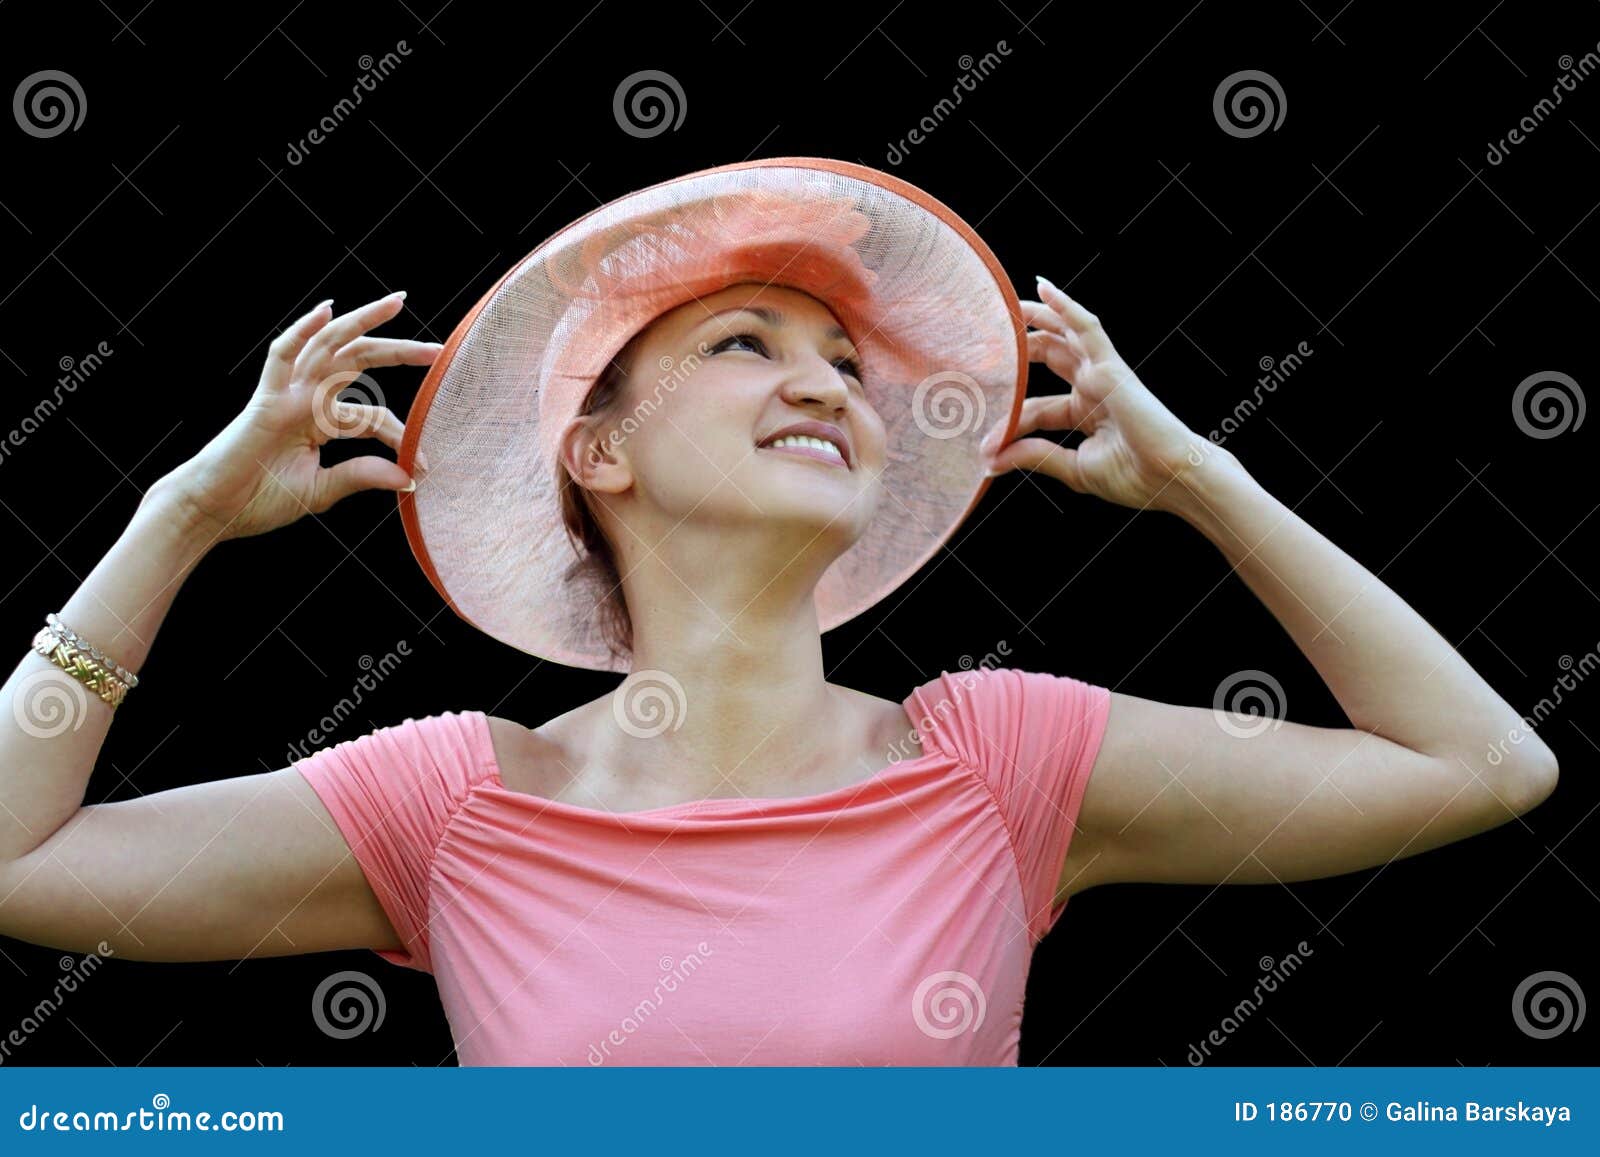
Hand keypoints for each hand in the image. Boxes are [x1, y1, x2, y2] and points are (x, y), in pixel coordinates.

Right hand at [155, 292, 440, 542]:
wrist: (213, 510)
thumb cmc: (259, 500)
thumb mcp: (323, 490)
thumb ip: (362, 476)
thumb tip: (409, 477)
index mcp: (320, 420)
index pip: (372, 414)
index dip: (402, 435)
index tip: (425, 462)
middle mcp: (306, 398)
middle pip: (358, 361)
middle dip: (398, 350)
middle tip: (439, 350)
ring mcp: (286, 394)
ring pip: (329, 346)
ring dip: (363, 322)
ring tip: (397, 304)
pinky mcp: (265, 400)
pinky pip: (282, 356)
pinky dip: (302, 331)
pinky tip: (327, 311)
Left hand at [982, 276, 1237, 511]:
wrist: (1169, 477)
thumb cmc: (1133, 477)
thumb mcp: (1072, 468)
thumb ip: (1033, 457)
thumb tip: (989, 461)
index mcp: (1086, 411)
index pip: (1035, 407)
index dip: (1009, 425)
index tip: (986, 450)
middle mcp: (1092, 386)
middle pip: (1049, 354)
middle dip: (1021, 345)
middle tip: (988, 338)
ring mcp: (1101, 372)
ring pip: (1064, 333)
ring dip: (1037, 315)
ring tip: (1010, 303)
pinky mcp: (1110, 364)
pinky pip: (1086, 327)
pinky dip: (1065, 305)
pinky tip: (1044, 287)